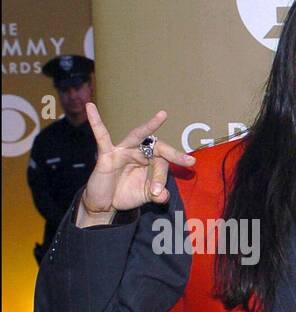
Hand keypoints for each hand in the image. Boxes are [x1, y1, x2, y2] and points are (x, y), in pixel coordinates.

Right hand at [77, 103, 195, 225]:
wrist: (104, 204)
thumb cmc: (126, 194)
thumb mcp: (146, 196)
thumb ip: (157, 195)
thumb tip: (163, 195)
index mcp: (149, 160)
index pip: (162, 164)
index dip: (161, 178)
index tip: (158, 194)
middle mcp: (138, 152)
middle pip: (156, 147)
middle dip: (172, 153)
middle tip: (189, 161)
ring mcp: (122, 150)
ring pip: (138, 137)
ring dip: (150, 126)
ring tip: (163, 116)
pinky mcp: (106, 153)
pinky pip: (101, 136)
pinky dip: (95, 122)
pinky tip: (90, 107)